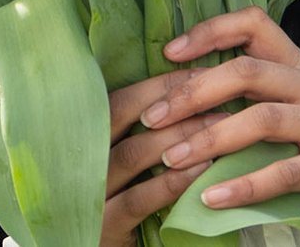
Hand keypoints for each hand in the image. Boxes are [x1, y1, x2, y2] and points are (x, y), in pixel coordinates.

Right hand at [98, 73, 219, 245]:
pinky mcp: (104, 226)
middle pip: (121, 116)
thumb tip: (183, 92)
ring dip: (180, 137)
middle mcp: (79, 158)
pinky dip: (173, 181)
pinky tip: (203, 169)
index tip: (200, 74)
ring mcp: (88, 193)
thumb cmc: (116, 197)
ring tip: (220, 127)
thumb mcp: (116, 160)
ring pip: (133, 154)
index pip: (118, 97)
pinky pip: (140, 198)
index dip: (159, 85)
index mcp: (82, 136)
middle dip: (173, 103)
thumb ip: (136, 130)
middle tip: (219, 96)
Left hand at [134, 7, 299, 238]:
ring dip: (209, 139)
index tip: (170, 53)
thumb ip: (258, 91)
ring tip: (170, 159)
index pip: (254, 24)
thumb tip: (185, 92)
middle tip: (152, 117)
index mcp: (299, 65)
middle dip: (192, 92)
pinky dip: (244, 185)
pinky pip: (285, 172)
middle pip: (247, 72)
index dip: (210, 31)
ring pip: (262, 119)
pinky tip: (210, 198)